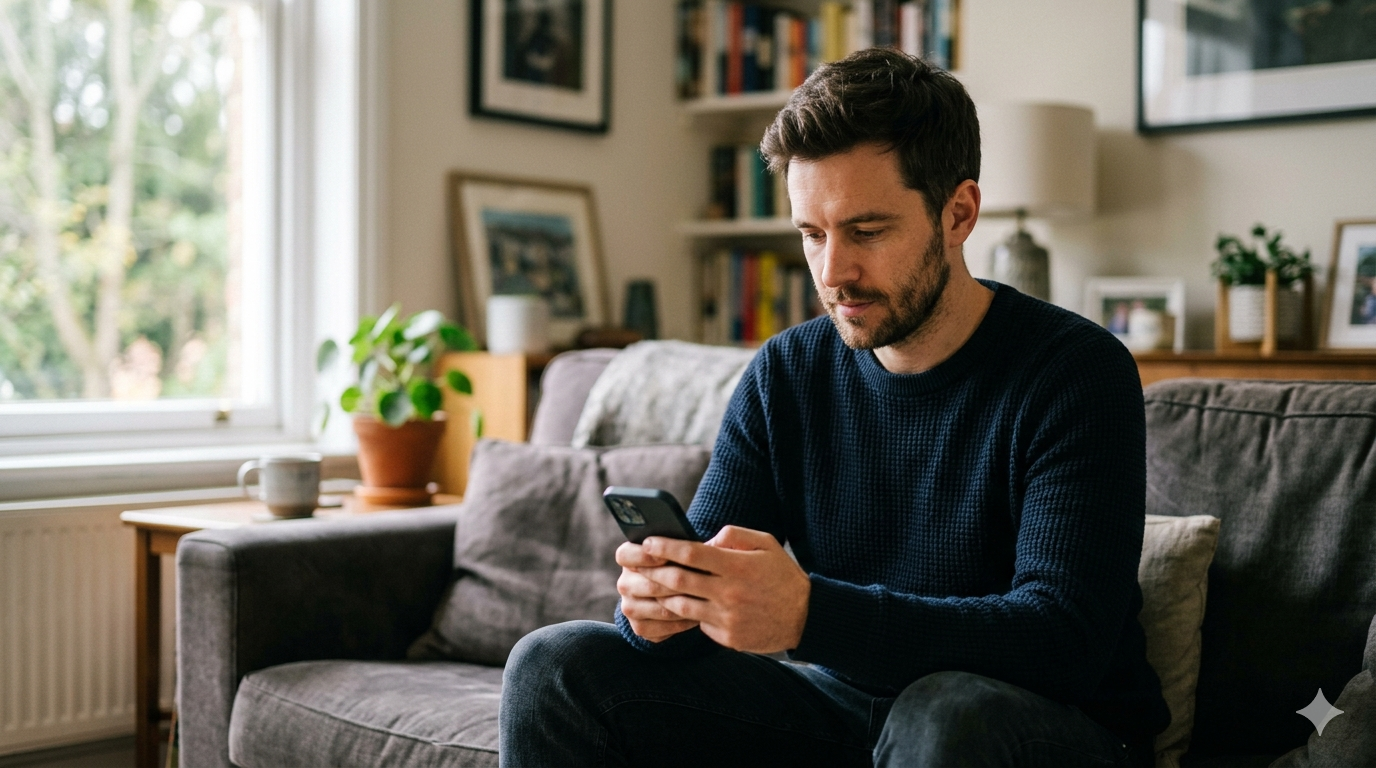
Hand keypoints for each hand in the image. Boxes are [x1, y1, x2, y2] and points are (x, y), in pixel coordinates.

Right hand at [616, 541, 700, 642]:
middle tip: (696, 582)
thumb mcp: (691, 548)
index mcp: (630, 557)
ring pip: (652, 608)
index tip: (665, 556)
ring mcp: (630, 606)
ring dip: (678, 604)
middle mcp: (626, 582)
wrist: (690, 591)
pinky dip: (676, 624)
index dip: (643, 556)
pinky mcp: (640, 627)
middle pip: (642, 584)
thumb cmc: (691, 563)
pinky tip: (695, 617)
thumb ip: (693, 543)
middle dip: (671, 583)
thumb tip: (712, 544)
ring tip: (703, 600)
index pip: (625, 555)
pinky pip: (655, 629)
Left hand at [638, 526, 810, 653]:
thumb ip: (734, 536)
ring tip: (650, 586)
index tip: (648, 542)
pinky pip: (698, 624)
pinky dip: (687, 614)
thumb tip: (704, 541)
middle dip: (653, 570)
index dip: (666, 547)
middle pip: (679, 580)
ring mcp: (728, 618)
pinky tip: (680, 605)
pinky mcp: (728, 638)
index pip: (692, 554)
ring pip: (681, 606)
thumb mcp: (766, 543)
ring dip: (662, 595)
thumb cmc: (782, 575)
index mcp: (738, 567)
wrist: (805, 617)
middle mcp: (730, 593)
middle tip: (637, 564)